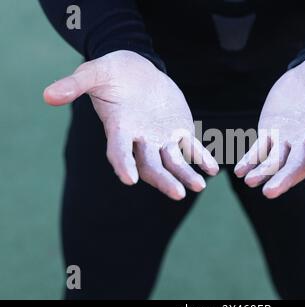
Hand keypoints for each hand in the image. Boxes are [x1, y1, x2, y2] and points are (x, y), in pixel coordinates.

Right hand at [44, 50, 217, 199]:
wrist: (136, 70)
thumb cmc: (112, 72)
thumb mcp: (93, 73)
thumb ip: (75, 85)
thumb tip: (48, 96)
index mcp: (120, 128)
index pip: (119, 151)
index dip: (123, 164)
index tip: (128, 180)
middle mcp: (141, 139)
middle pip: (150, 165)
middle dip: (163, 180)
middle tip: (177, 194)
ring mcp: (161, 137)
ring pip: (174, 162)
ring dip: (186, 174)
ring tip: (200, 185)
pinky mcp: (179, 130)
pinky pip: (192, 147)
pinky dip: (201, 157)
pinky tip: (213, 169)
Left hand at [235, 50, 304, 198]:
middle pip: (297, 164)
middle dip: (284, 178)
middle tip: (270, 192)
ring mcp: (289, 137)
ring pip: (275, 160)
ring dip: (263, 172)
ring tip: (250, 181)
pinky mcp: (272, 129)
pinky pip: (260, 148)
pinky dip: (250, 158)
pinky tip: (239, 169)